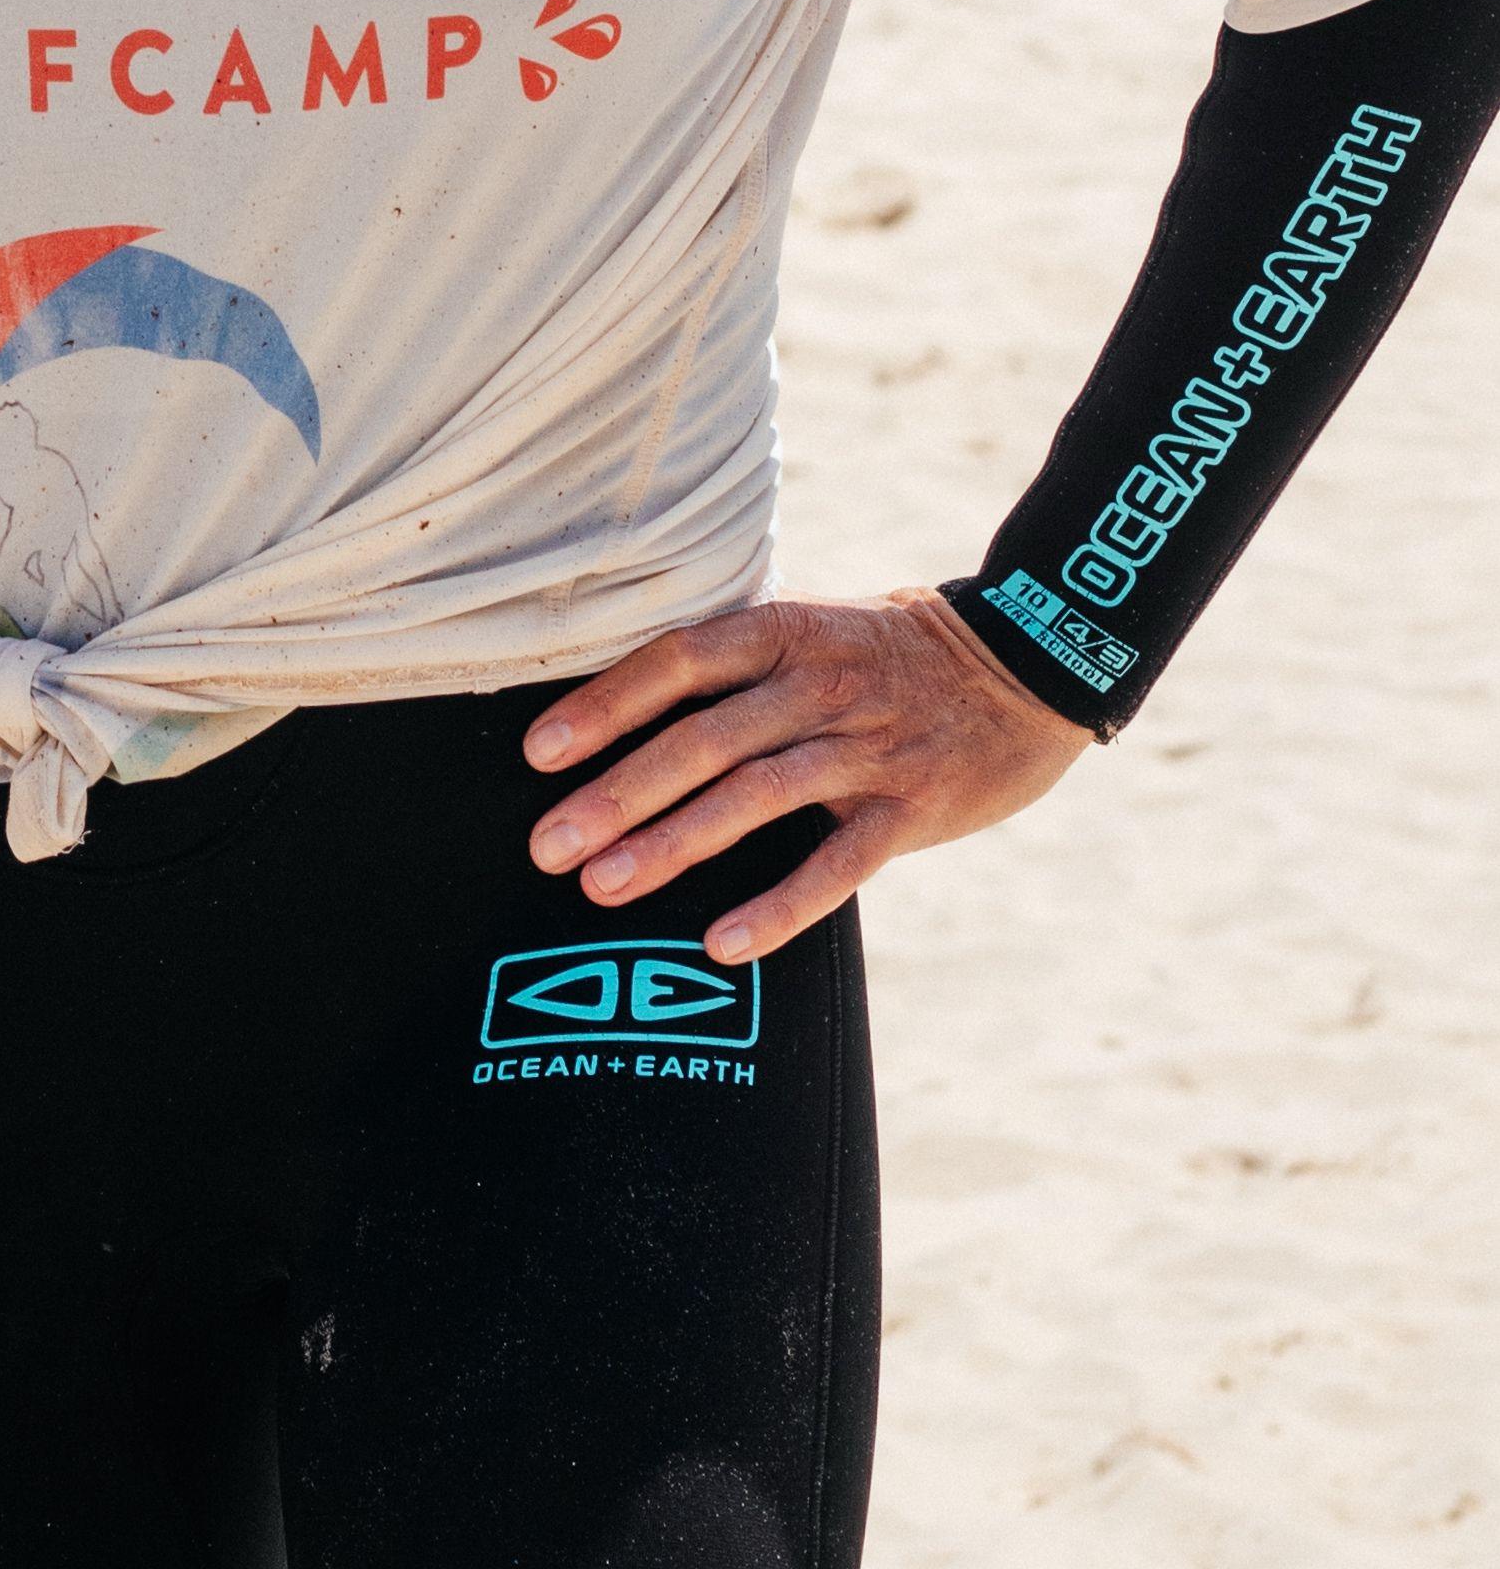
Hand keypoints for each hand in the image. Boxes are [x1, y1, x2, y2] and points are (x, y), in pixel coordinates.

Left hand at [522, 587, 1089, 964]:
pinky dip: (779, 905)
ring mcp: (869, 750)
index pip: (679, 662)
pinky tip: (720, 941)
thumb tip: (618, 694)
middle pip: (704, 739)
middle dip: (619, 793)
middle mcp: (821, 686)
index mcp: (786, 633)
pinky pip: (837, 865)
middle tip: (547, 846)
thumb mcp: (814, 626)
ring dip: (675, 844)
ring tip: (602, 887)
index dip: (607, 705)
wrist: (1029, 664)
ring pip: (757, 798)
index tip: (539, 752)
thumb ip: (734, 659)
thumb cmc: (888, 652)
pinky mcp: (912, 810)